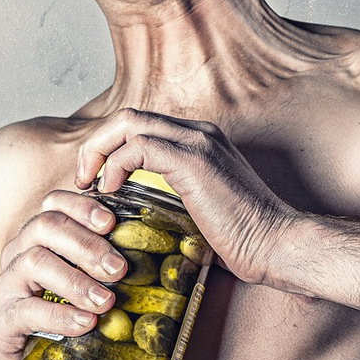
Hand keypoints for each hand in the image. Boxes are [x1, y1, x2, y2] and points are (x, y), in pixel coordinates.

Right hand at [0, 190, 126, 359]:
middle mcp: (19, 251)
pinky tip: (86, 323)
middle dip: (87, 244)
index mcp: (40, 236)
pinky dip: (60, 315)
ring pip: (34, 262)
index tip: (111, 222)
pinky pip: (27, 309)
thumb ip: (107, 263)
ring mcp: (7, 283)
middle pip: (46, 226)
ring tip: (106, 301)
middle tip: (119, 268)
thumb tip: (157, 254)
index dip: (83, 206)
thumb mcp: (86, 281)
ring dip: (76, 280)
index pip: (55, 203)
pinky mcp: (2, 318)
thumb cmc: (64, 313)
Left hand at [75, 108, 296, 286]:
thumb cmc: (245, 237)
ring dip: (98, 150)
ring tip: (89, 183)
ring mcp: (198, 142)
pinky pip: (137, 146)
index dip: (110, 147)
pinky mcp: (193, 160)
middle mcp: (199, 132)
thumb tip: (143, 211)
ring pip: (128, 122)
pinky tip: (112, 189)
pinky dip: (115, 164)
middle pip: (129, 116)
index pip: (141, 126)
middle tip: (84, 178)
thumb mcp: (203, 209)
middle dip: (96, 144)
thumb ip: (175, 196)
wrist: (275, 243)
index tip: (97, 180)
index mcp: (201, 140)